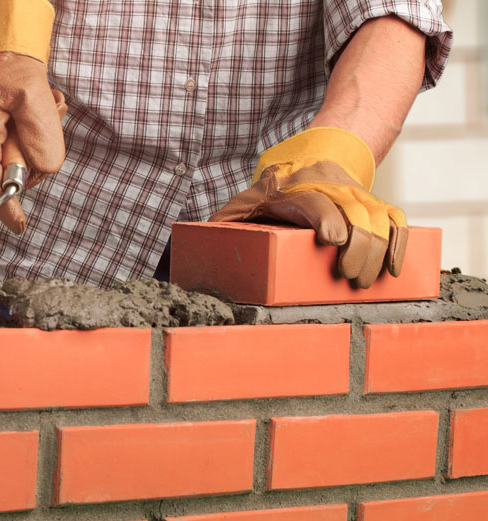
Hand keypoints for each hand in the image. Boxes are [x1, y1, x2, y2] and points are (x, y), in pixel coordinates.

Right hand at [0, 0, 65, 233]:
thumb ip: (42, 136)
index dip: (6, 208)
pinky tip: (30, 113)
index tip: (20, 227)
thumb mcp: (34, 94)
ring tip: (40, 108)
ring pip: (10, 161)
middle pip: (6, 173)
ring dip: (32, 143)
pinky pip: (7, 150)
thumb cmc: (8, 64)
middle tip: (46, 116)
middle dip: (32, 156)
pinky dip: (24, 138)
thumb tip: (43, 171)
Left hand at [209, 127, 407, 288]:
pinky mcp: (370, 201)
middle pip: (352, 211)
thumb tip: (199, 251)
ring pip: (376, 216)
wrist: (304, 159)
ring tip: (364, 282)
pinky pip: (394, 217)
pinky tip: (395, 268)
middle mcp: (326, 187)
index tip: (331, 240)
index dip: (325, 217)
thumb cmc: (263, 196)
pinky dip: (400, 241)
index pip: (313, 200)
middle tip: (348, 279)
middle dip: (357, 248)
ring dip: (377, 252)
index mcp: (289, 190)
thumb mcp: (238, 208)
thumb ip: (223, 227)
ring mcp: (351, 192)